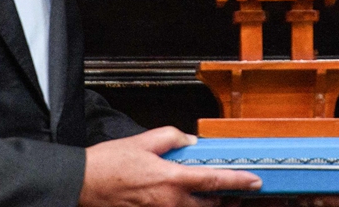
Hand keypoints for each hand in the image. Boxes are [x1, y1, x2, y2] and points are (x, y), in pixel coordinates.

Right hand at [79, 126, 262, 206]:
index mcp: (171, 179)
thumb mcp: (143, 140)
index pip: (214, 181)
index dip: (239, 181)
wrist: (83, 184)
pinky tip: (187, 201)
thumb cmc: (109, 164)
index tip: (255, 181)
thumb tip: (190, 141)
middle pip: (210, 205)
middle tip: (238, 192)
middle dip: (227, 199)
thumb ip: (172, 137)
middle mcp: (170, 202)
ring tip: (217, 199)